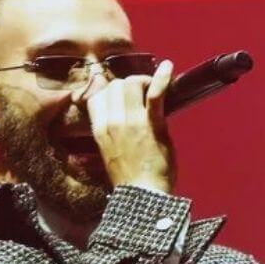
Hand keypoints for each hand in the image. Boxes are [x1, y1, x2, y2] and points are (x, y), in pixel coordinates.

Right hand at [79, 59, 175, 193]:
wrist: (142, 195)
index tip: (122, 95)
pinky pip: (154, 94)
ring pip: (131, 84)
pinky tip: (168, 68)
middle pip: (116, 85)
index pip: (97, 94)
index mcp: (99, 129)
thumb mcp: (110, 152)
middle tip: (143, 95)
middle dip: (130, 85)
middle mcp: (112, 121)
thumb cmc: (130, 178)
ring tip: (153, 91)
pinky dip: (162, 78)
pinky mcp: (151, 124)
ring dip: (144, 83)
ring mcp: (131, 121)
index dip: (110, 89)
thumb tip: (117, 111)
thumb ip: (111, 130)